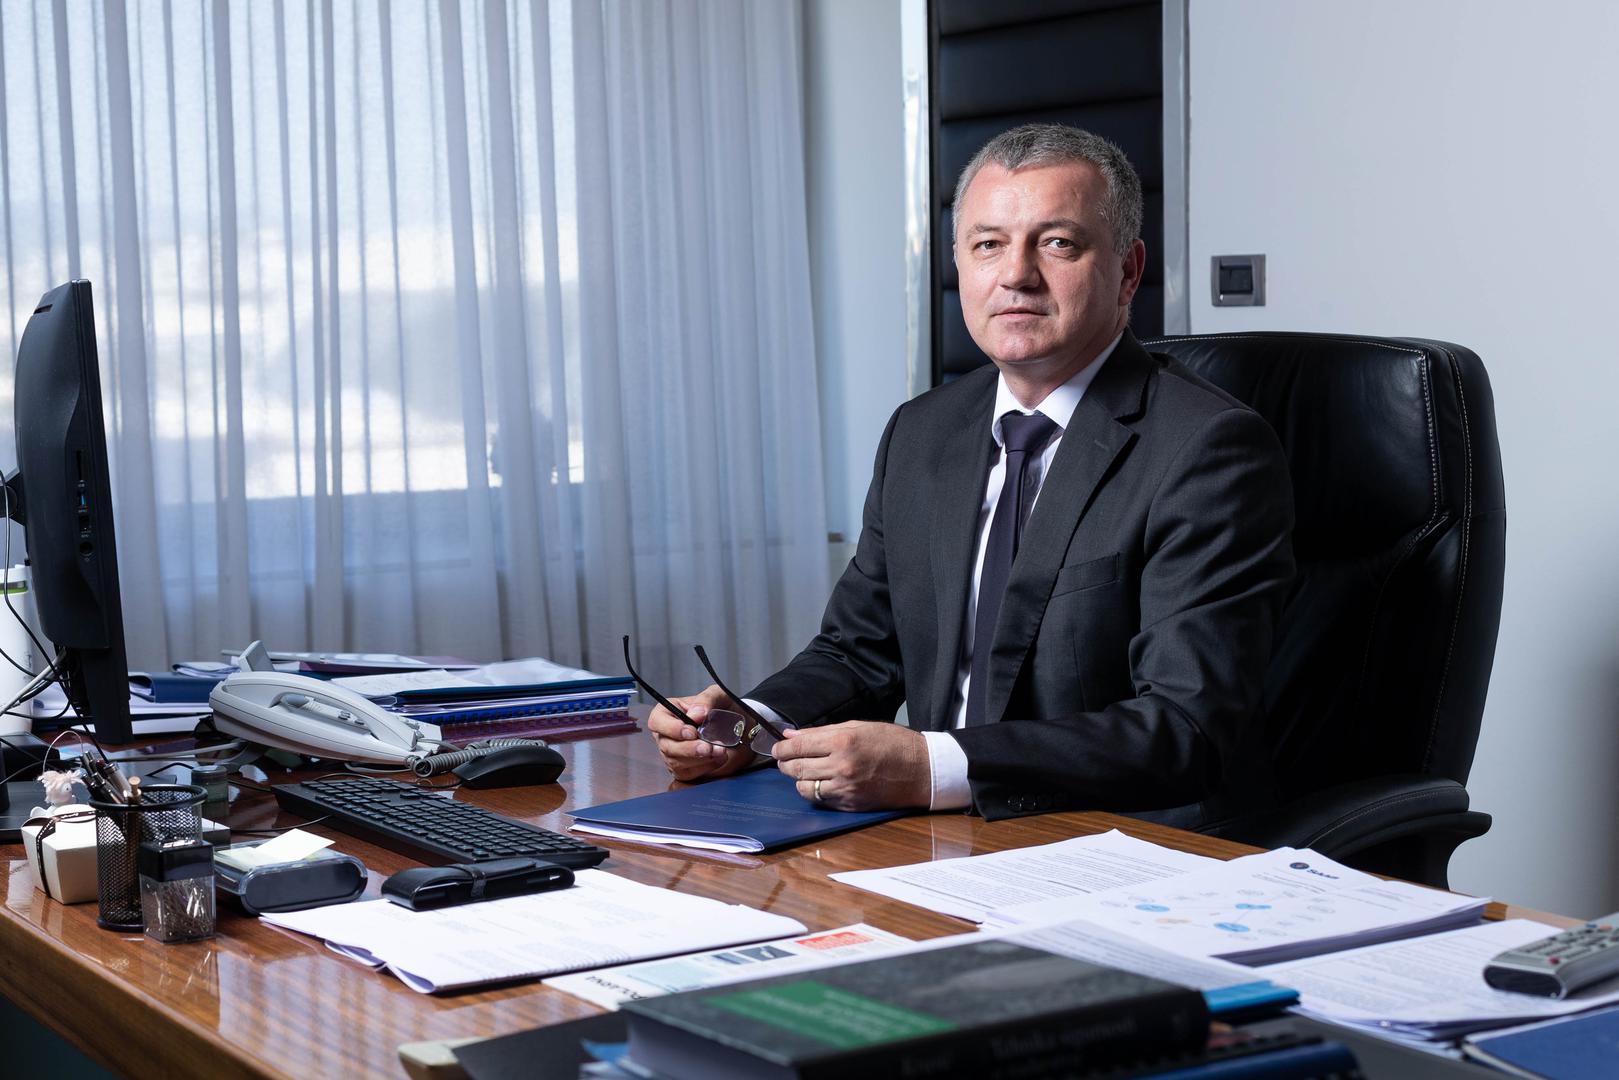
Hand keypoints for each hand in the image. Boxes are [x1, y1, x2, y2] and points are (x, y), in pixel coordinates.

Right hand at [646, 684, 756, 782]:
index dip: (670, 728)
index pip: (657, 721)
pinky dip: (705, 767)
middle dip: (689, 748)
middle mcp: (667, 734)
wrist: (741, 727)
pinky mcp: (684, 769)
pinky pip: (688, 774)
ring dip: (700, 759)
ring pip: (676, 762)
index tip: (691, 731)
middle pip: (666, 746)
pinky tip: (719, 758)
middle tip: (709, 747)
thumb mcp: (718, 695)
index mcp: (669, 712)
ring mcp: (674, 753)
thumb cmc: (723, 708)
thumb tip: (695, 714)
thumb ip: (706, 700)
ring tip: (720, 751)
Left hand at [771, 721, 930, 810]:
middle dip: (785, 764)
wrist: (922, 770)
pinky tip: (822, 783)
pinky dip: (816, 792)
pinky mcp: (851, 804)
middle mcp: (842, 766)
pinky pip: (821, 800)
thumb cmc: (893, 743)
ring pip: (805, 788)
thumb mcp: (858, 727)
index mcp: (843, 741)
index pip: (798, 746)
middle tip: (785, 760)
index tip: (776, 748)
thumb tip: (791, 735)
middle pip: (797, 768)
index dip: (781, 748)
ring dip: (799, 780)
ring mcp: (846, 788)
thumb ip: (822, 732)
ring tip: (805, 771)